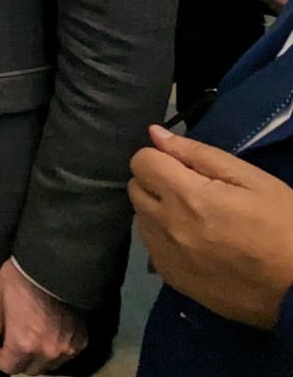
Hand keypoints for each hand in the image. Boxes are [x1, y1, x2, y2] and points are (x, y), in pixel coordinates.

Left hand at [0, 259, 86, 373]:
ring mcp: (66, 347)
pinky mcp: (81, 340)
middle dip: (17, 360)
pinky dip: (55, 350)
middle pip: (30, 370)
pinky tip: (48, 335)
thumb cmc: (20, 278)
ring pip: (49, 365)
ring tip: (30, 339)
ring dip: (37, 357)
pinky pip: (66, 354)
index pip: (9, 367)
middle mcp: (46, 352)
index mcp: (22, 343)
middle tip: (11, 343)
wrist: (54, 265)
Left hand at [129, 123, 292, 329]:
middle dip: (157, 182)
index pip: (141, 161)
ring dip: (158, 210)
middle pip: (136, 188)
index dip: (161, 158)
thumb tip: (156, 134)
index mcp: (186, 197)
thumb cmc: (285, 228)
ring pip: (140, 217)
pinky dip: (164, 238)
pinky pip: (151, 246)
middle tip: (192, 190)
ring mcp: (166, 256)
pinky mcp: (171, 278)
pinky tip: (194, 242)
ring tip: (195, 217)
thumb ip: (197, 154)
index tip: (183, 167)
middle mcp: (166, 226)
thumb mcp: (251, 180)